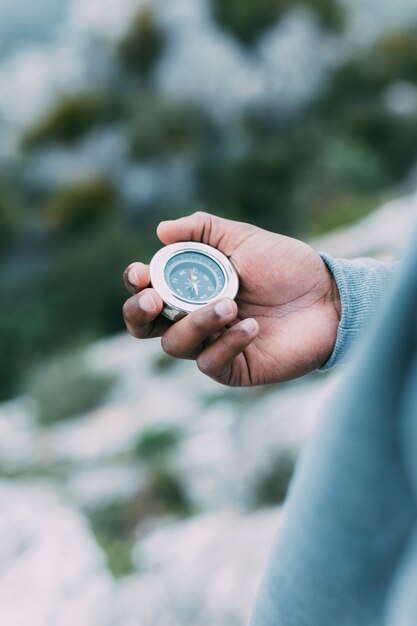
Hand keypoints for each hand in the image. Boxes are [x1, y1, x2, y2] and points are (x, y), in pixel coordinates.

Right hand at [123, 212, 340, 385]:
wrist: (328, 297)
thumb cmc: (287, 266)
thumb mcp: (243, 239)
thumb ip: (203, 230)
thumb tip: (161, 230)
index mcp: (191, 288)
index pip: (148, 291)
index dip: (136, 285)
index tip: (140, 273)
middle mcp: (195, 318)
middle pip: (145, 327)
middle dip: (139, 313)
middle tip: (154, 300)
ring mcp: (213, 345)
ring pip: (176, 345)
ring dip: (196, 323)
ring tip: (229, 304)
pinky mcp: (234, 368)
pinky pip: (210, 363)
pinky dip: (226, 343)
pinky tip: (251, 326)